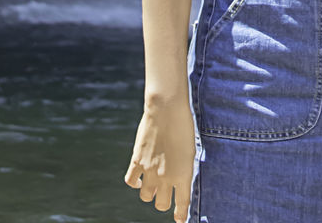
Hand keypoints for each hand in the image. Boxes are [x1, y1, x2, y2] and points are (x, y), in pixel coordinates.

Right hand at [124, 96, 196, 222]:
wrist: (167, 109)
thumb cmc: (184, 126)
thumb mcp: (191, 149)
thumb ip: (184, 168)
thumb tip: (178, 179)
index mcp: (184, 174)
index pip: (183, 203)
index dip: (181, 215)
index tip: (180, 220)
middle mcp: (167, 177)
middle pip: (162, 204)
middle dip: (164, 202)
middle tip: (165, 194)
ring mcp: (150, 171)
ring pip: (146, 197)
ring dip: (150, 193)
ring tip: (152, 184)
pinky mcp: (137, 161)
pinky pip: (131, 181)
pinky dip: (134, 183)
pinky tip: (138, 179)